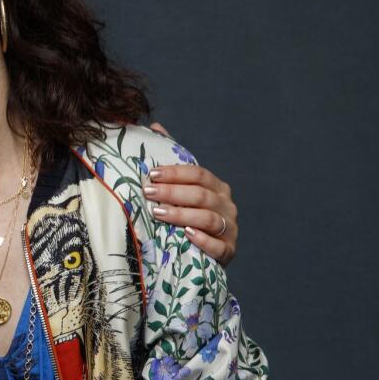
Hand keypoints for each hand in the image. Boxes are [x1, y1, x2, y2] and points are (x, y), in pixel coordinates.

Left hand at [144, 122, 236, 264]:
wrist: (200, 252)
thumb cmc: (187, 215)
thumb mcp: (180, 188)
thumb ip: (172, 159)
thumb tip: (156, 127)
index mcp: (217, 187)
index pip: (199, 174)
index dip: (175, 173)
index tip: (151, 174)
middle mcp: (227, 205)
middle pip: (201, 195)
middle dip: (172, 192)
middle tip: (148, 192)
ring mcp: (230, 229)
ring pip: (208, 218)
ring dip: (181, 215)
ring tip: (157, 213)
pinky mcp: (228, 251)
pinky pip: (218, 246)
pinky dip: (203, 240)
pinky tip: (187, 235)